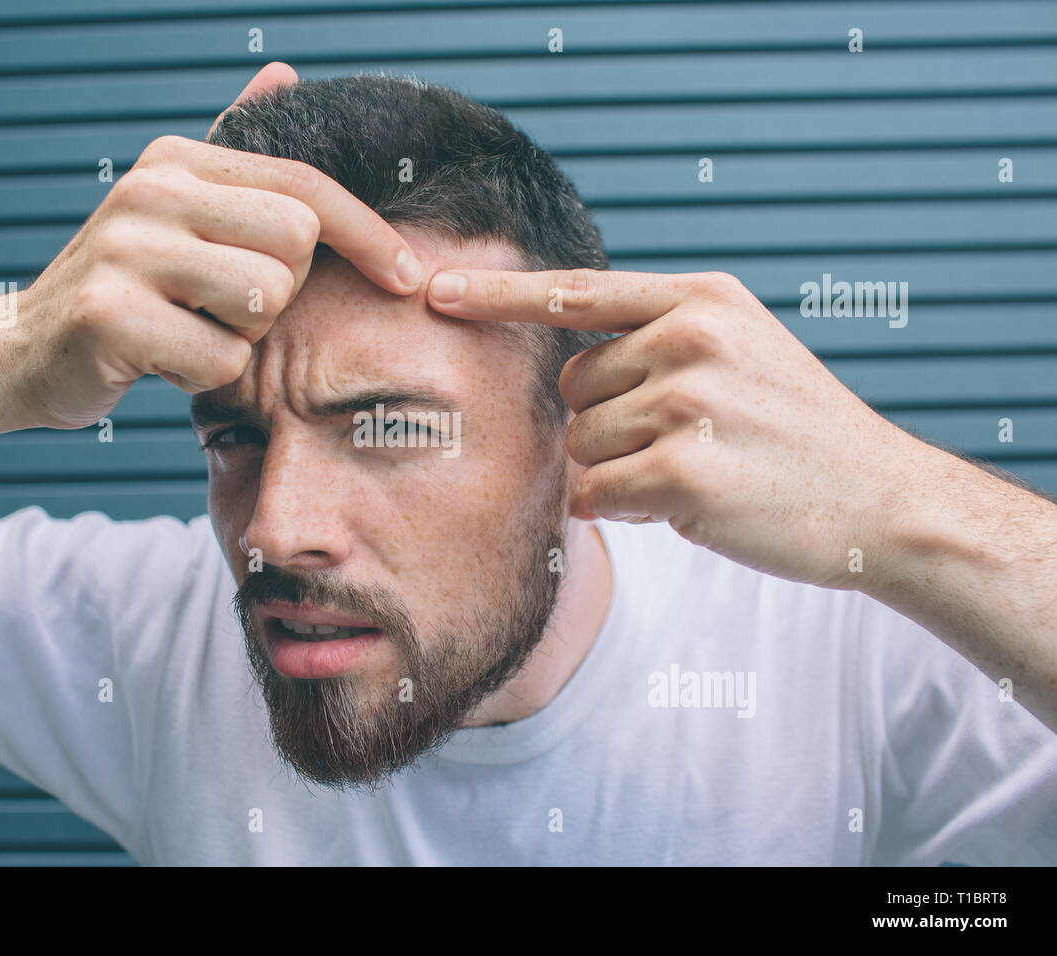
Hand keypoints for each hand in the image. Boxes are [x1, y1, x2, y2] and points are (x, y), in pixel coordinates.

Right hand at [9, 61, 423, 429]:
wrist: (24, 349)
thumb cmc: (128, 287)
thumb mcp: (176, 208)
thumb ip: (233, 149)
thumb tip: (284, 72)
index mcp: (176, 161)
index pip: (306, 185)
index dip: (368, 233)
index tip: (408, 274)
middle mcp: (150, 190)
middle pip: (296, 242)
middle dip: (280, 292)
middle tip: (222, 305)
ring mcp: (126, 251)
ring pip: (263, 300)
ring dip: (240, 336)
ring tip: (190, 329)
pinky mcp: (111, 318)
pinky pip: (222, 359)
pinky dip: (204, 375)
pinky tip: (162, 360)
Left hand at [427, 268, 925, 588]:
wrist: (878, 499)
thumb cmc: (795, 432)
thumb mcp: (740, 350)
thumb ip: (659, 340)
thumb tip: (563, 373)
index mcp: (700, 299)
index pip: (575, 290)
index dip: (498, 293)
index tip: (434, 288)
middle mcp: (689, 336)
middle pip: (571, 389)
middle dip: (607, 426)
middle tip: (685, 443)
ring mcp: (687, 399)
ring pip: (581, 447)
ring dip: (621, 473)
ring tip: (701, 471)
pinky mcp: (683, 467)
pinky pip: (594, 494)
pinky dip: (624, 511)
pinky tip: (690, 505)